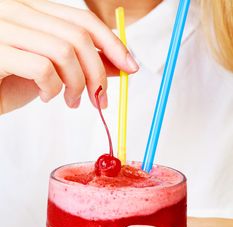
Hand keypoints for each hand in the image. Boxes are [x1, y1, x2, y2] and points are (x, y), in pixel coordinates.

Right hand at [0, 0, 137, 113]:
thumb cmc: (9, 80)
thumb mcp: (51, 69)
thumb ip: (80, 62)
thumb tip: (118, 64)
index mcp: (33, 9)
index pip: (82, 19)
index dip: (112, 43)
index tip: (130, 66)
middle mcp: (17, 10)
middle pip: (78, 36)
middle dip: (97, 73)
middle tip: (99, 99)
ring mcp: (5, 27)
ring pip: (64, 51)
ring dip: (76, 84)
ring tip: (71, 101)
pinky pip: (42, 68)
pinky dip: (51, 89)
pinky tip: (45, 96)